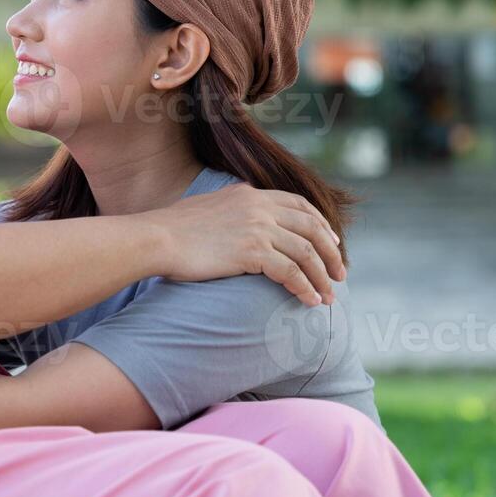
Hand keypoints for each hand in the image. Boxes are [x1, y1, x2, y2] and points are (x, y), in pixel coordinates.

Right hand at [146, 184, 345, 305]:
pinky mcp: (252, 252)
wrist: (156, 238)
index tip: (333, 241)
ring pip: (307, 253)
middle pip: (312, 228)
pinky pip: (291, 273)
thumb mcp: (208, 207)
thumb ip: (233, 210)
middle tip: (339, 274)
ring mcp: (257, 228)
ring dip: (322, 278)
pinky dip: (305, 289)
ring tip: (328, 298)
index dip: (322, 224)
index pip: (299, 205)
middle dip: (331, 253)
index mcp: (249, 194)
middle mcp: (259, 207)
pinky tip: (309, 302)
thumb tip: (241, 224)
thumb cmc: (172, 230)